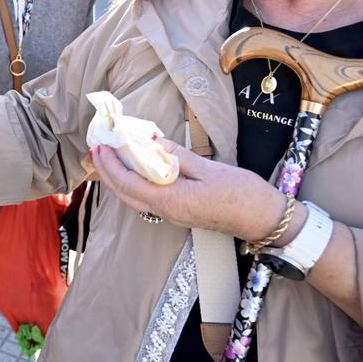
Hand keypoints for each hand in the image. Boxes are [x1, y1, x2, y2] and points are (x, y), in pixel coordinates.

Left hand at [91, 139, 285, 240]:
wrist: (265, 219)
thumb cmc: (242, 194)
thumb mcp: (208, 168)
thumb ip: (176, 156)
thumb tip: (151, 142)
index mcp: (171, 200)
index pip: (128, 184)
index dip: (110, 165)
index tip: (101, 145)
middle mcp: (166, 211)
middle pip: (125, 194)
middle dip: (107, 172)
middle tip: (97, 148)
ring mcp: (172, 214)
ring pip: (134, 198)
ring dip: (118, 178)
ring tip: (110, 156)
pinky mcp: (179, 212)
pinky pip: (147, 198)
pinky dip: (134, 183)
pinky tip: (135, 168)